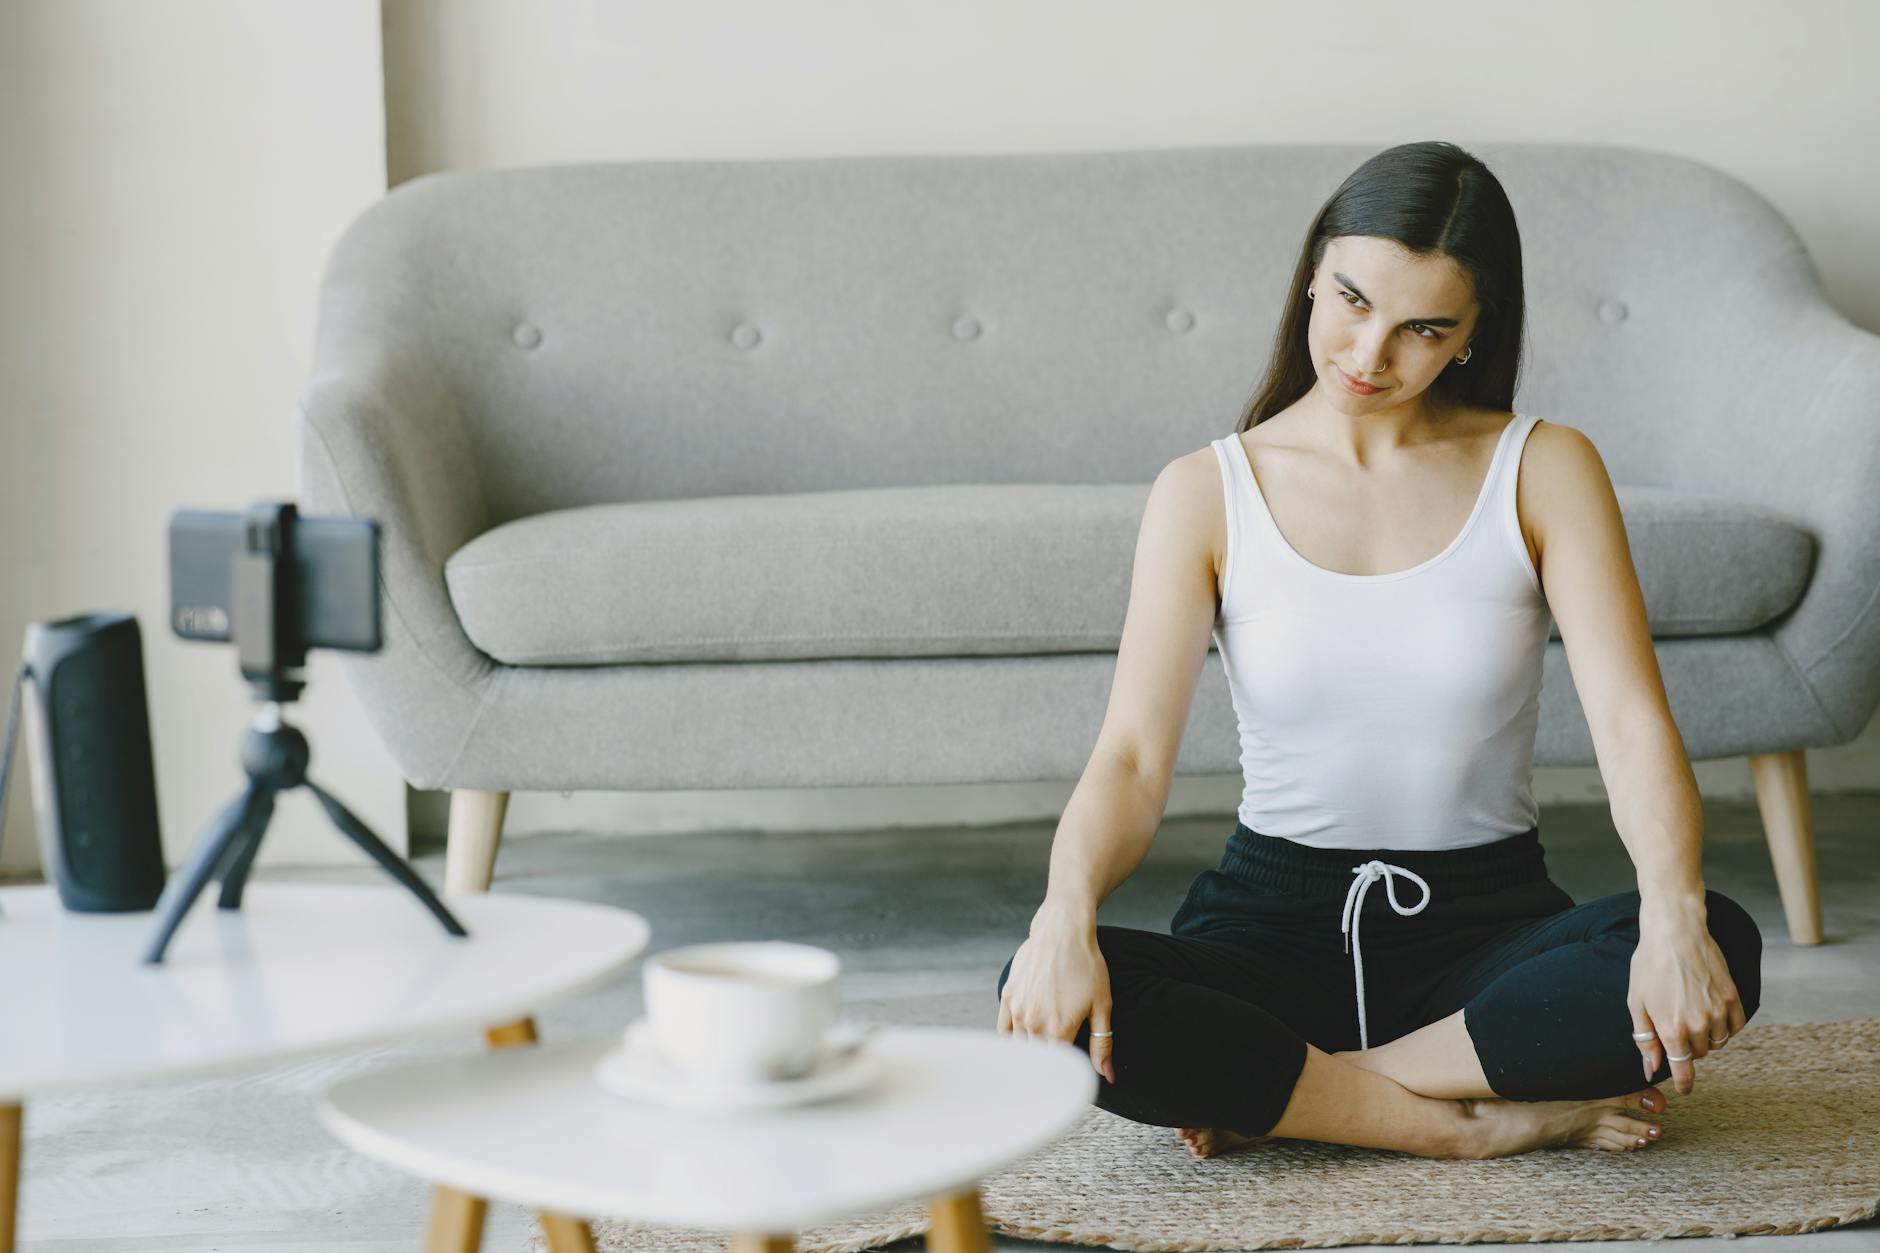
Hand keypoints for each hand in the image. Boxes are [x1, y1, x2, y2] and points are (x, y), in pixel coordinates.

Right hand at [996, 923, 1115, 1083]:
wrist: (1062, 931)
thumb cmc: (1086, 965)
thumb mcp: (1102, 1004)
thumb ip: (1102, 1044)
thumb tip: (1105, 1075)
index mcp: (1059, 1030)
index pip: (1055, 1070)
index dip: (1062, 1077)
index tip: (1068, 1080)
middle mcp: (1034, 1023)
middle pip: (1035, 1061)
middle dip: (1045, 1069)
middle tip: (1055, 1072)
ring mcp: (1017, 1010)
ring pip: (1019, 1047)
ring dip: (1029, 1055)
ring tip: (1041, 1056)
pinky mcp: (1008, 996)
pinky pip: (1003, 1030)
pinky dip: (1011, 1041)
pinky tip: (1021, 1043)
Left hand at [1627, 903, 1746, 1094]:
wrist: (1676, 932)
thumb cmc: (1650, 965)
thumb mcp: (1637, 1002)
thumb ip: (1645, 1039)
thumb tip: (1650, 1069)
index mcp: (1671, 1028)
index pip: (1683, 1069)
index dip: (1684, 1083)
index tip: (1684, 1089)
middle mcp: (1698, 1024)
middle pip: (1699, 1054)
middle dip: (1688, 1046)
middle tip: (1676, 1022)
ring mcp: (1718, 1011)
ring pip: (1718, 1042)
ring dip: (1707, 1036)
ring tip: (1692, 1013)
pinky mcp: (1734, 998)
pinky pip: (1736, 1027)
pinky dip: (1726, 1025)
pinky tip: (1712, 1011)